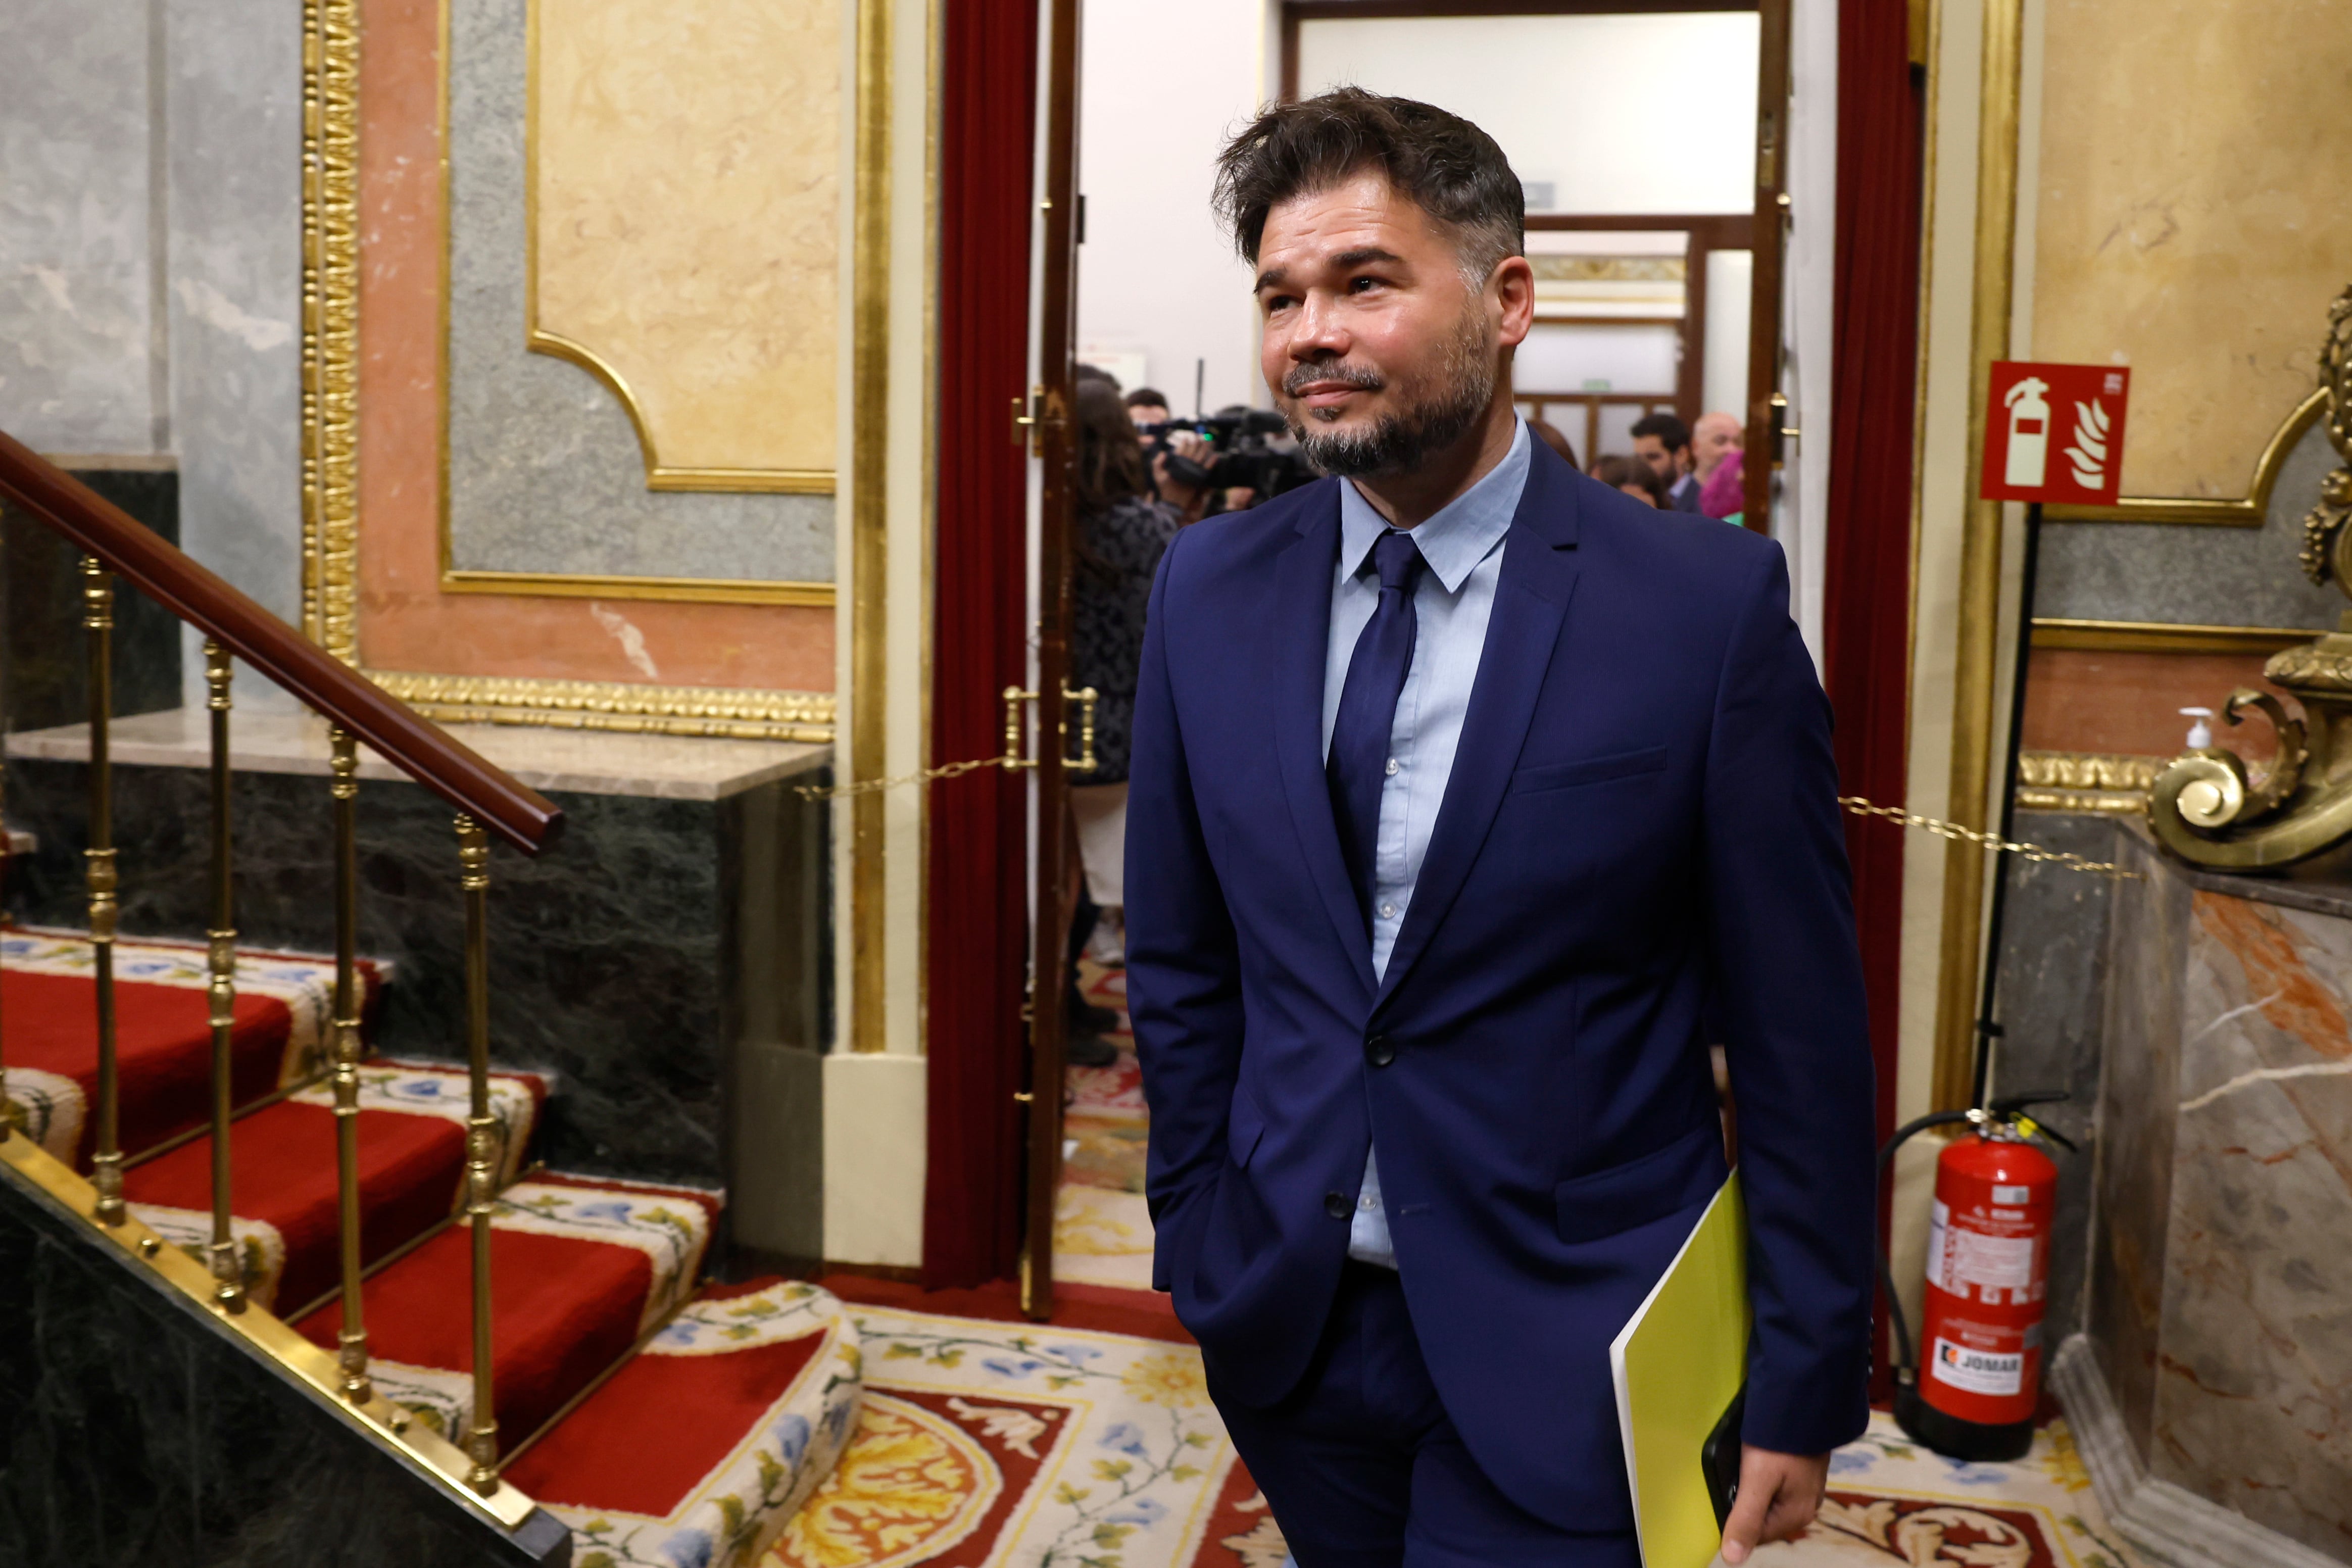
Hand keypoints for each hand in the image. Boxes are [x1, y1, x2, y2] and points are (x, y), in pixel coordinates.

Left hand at [1719, 1445, 1827, 1562]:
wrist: (1803, 1402)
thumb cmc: (1778, 1442)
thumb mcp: (1757, 1481)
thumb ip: (1744, 1520)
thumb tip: (1732, 1560)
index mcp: (1797, 1516)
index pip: (1757, 1536)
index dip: (1737, 1520)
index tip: (1728, 1492)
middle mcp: (1806, 1507)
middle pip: (1764, 1519)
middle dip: (1746, 1503)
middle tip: (1736, 1474)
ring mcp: (1807, 1489)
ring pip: (1769, 1501)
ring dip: (1753, 1489)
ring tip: (1745, 1465)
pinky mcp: (1804, 1471)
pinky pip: (1777, 1484)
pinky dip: (1764, 1476)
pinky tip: (1756, 1459)